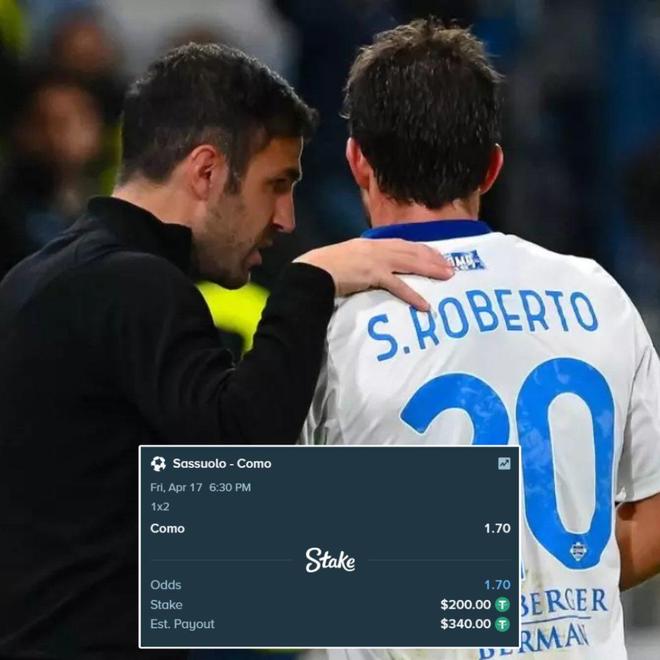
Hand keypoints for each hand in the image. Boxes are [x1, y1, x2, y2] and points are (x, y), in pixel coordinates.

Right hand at [295, 238, 453, 310]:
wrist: (315, 270)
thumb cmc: (327, 265)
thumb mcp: (349, 255)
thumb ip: (364, 258)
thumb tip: (375, 268)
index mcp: (372, 242)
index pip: (403, 243)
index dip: (423, 249)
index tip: (437, 255)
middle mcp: (377, 247)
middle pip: (412, 251)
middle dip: (433, 258)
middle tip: (450, 267)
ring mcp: (376, 260)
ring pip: (410, 263)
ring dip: (430, 270)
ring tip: (446, 278)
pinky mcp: (373, 275)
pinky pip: (397, 286)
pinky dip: (412, 295)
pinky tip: (424, 304)